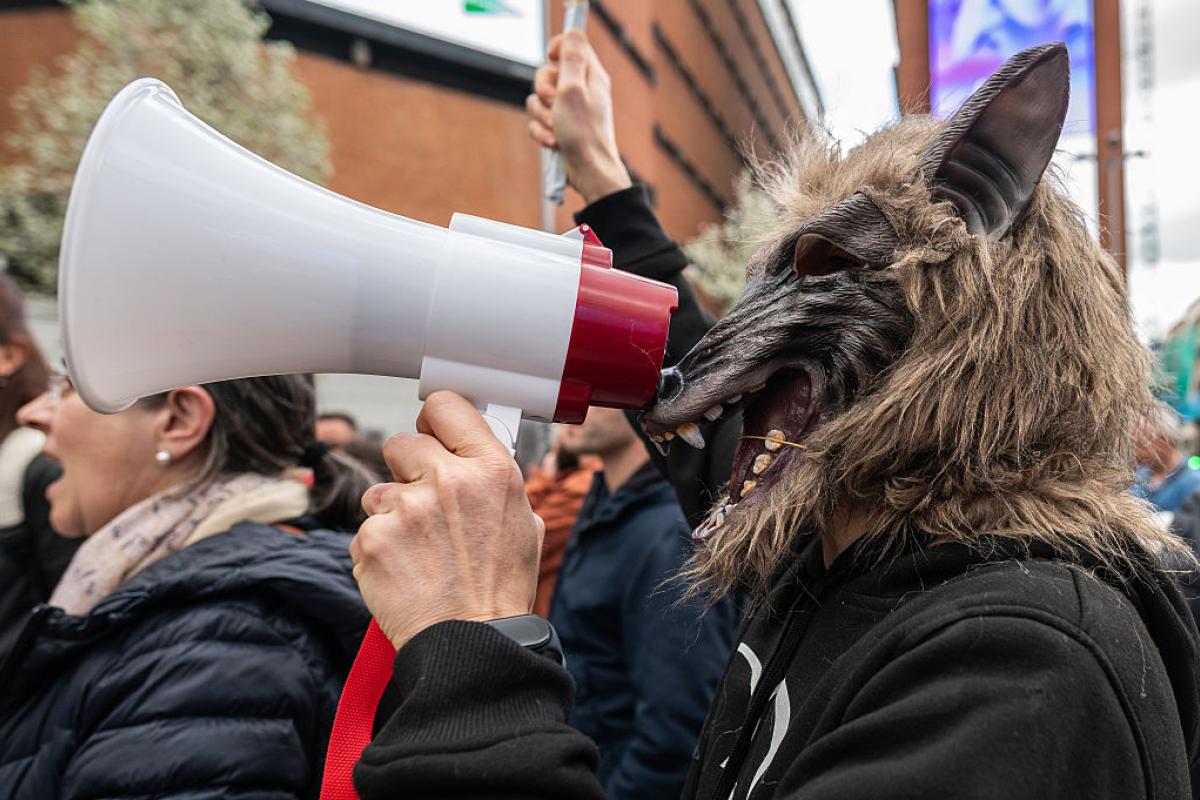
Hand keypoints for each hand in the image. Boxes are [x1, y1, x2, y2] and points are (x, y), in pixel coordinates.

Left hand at [351, 391, 544, 649]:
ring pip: (379, 490)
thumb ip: (495, 483)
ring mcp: (408, 509)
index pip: (447, 407)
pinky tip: (404, 572)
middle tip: (425, 505)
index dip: (434, 421)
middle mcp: (450, 481)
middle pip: (402, 443)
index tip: (431, 435)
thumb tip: (475, 457)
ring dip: (391, 514)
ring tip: (418, 551)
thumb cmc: (501, 590)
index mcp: (492, 470)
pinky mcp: (374, 539)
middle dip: (408, 471)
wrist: (473, 644)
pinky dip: (379, 550)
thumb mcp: (524, 524)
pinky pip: (366, 530)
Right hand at [527, 30, 631, 203]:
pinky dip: (542, 133)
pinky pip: (538, 121)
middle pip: (546, 73)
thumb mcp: (573, 90)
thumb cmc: (584, 133)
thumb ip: (571, 60)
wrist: (588, 172)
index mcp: (590, 75)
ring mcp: (569, 110)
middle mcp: (580, 90)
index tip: (551, 58)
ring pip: (537, 100)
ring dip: (542, 117)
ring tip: (556, 130)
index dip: (556, 48)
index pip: (570, 44)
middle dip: (543, 91)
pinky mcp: (559, 127)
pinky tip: (554, 143)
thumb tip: (572, 32)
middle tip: (554, 104)